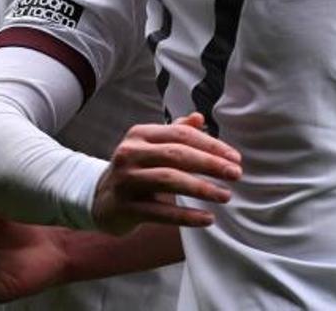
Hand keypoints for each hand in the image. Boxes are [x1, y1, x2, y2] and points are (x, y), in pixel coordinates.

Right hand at [92, 112, 241, 234]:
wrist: (99, 200)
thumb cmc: (136, 169)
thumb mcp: (152, 146)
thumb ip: (176, 132)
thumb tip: (199, 117)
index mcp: (140, 134)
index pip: (182, 135)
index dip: (211, 145)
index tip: (235, 158)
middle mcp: (130, 153)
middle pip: (177, 155)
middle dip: (211, 165)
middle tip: (236, 174)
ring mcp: (125, 180)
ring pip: (169, 181)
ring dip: (202, 189)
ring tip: (226, 196)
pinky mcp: (123, 208)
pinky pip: (160, 212)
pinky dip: (186, 216)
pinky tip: (207, 219)